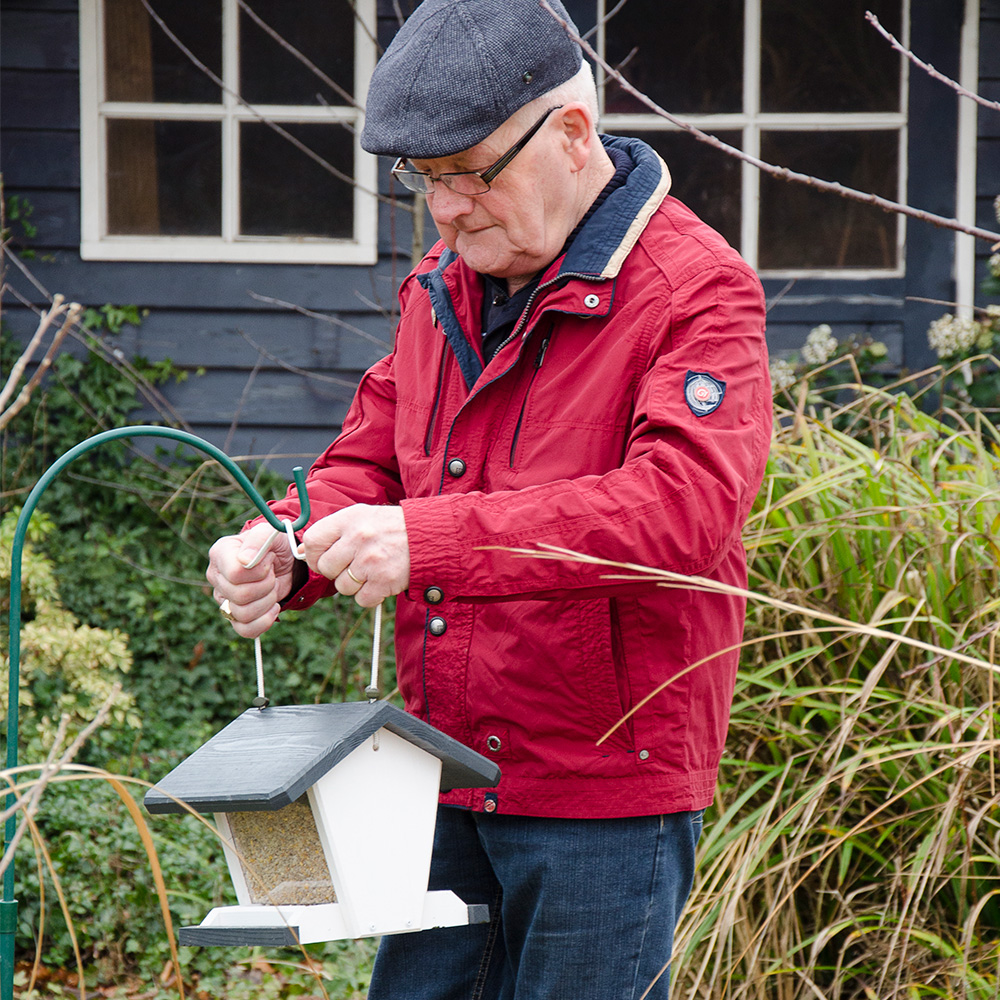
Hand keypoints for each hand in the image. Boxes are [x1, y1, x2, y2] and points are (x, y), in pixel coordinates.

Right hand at [206, 521, 296, 637]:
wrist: (284, 559)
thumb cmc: (274, 543)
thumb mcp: (271, 533)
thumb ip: (258, 540)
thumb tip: (245, 560)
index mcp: (220, 553)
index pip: (235, 574)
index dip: (259, 571)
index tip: (268, 560)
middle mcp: (216, 576)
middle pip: (240, 595)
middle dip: (266, 586)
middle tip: (271, 574)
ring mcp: (222, 598)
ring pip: (242, 614)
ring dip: (267, 602)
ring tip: (271, 588)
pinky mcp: (234, 615)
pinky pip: (245, 630)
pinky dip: (264, 622)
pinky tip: (273, 608)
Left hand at [302, 504, 409, 606]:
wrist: (429, 536)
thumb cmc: (393, 528)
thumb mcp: (363, 517)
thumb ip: (334, 531)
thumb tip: (303, 552)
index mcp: (350, 519)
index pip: (313, 541)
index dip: (313, 555)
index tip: (323, 558)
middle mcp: (358, 538)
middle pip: (325, 568)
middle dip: (336, 571)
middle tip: (353, 565)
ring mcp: (371, 561)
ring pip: (342, 587)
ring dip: (354, 584)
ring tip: (371, 571)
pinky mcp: (384, 581)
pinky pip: (362, 599)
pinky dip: (370, 595)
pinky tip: (381, 581)